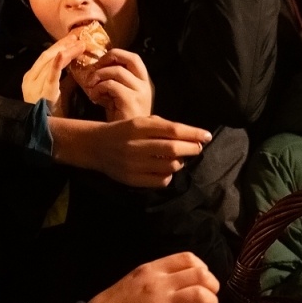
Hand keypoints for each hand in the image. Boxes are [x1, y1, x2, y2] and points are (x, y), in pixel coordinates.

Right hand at [21, 31, 88, 113]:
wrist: (44, 130)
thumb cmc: (52, 113)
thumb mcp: (59, 92)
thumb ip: (66, 80)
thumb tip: (77, 68)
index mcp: (32, 77)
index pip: (46, 57)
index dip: (60, 46)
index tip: (72, 39)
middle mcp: (30, 78)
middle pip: (47, 55)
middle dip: (63, 44)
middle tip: (78, 36)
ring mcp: (34, 84)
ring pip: (50, 61)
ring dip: (66, 50)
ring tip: (80, 43)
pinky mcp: (43, 91)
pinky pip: (50, 75)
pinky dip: (57, 62)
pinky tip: (63, 53)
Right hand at [50, 115, 211, 187]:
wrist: (95, 146)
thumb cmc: (124, 131)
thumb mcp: (139, 122)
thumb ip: (163, 127)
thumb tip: (192, 136)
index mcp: (138, 126)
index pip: (172, 130)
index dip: (193, 133)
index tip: (206, 136)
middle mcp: (135, 145)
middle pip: (173, 149)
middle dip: (191, 148)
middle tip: (198, 148)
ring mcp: (133, 164)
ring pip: (169, 166)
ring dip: (180, 162)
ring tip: (179, 158)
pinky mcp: (131, 179)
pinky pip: (161, 181)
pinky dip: (169, 175)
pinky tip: (166, 170)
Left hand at [71, 48, 153, 122]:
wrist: (127, 141)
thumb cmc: (120, 120)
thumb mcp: (118, 96)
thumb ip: (113, 81)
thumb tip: (96, 68)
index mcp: (144, 82)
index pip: (133, 58)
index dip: (115, 55)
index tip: (100, 63)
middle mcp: (146, 85)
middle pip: (130, 58)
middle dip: (108, 58)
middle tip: (94, 68)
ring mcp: (141, 93)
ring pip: (117, 71)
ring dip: (99, 76)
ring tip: (91, 87)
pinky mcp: (131, 101)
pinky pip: (111, 85)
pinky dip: (99, 88)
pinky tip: (94, 97)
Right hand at [87, 253, 220, 302]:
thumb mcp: (134, 280)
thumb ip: (156, 279)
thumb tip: (179, 286)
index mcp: (152, 269)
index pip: (187, 258)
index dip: (203, 269)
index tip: (203, 281)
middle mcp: (158, 283)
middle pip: (200, 275)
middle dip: (213, 287)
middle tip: (210, 299)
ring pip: (199, 295)